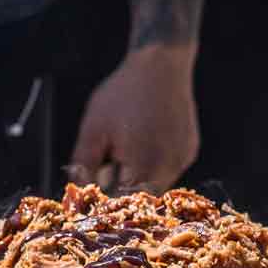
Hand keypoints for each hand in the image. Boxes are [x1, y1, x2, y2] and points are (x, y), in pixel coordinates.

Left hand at [69, 45, 199, 192]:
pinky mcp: (189, 151)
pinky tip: (146, 140)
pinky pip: (169, 170)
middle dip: (122, 188)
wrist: (160, 64)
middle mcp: (168, 168)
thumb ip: (84, 165)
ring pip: (156, 186)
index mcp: (143, 166)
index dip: (107, 199)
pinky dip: (155, 165)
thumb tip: (78, 191)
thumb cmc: (124, 93)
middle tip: (111, 164)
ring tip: (130, 145)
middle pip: (140, 198)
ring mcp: (182, 160)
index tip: (96, 187)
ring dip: (139, 177)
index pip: (122, 202)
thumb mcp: (94, 128)